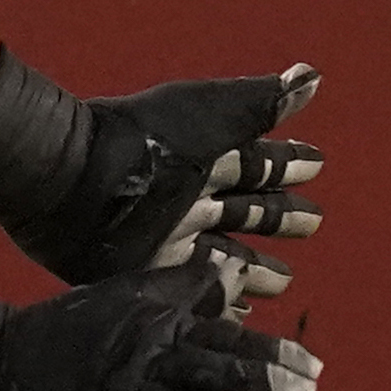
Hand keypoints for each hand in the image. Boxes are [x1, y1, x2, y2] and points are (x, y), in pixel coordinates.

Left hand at [0, 54, 325, 285]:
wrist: (71, 181)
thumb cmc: (141, 141)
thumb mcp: (209, 115)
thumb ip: (262, 103)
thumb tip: (313, 76)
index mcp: (200, 158)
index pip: (256, 163)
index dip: (287, 164)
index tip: (319, 162)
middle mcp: (186, 199)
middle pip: (245, 210)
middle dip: (278, 216)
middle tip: (314, 220)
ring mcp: (166, 238)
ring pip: (224, 258)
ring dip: (253, 269)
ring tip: (284, 281)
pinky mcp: (144, 273)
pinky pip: (190, 291)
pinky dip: (216, 302)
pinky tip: (239, 314)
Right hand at [0, 263, 319, 390]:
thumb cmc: (69, 333)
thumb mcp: (123, 300)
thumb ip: (183, 292)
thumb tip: (234, 270)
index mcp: (152, 331)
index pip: (219, 338)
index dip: (268, 354)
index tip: (313, 370)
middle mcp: (139, 367)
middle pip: (206, 374)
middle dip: (256, 386)